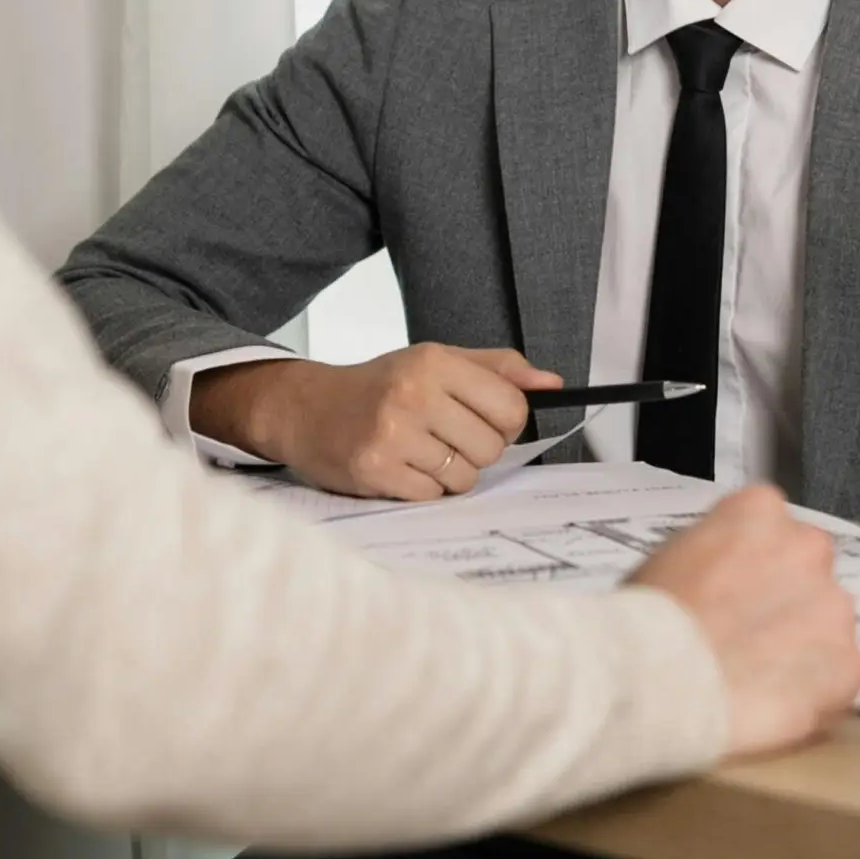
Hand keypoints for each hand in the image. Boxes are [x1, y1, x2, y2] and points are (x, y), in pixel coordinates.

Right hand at [192, 344, 563, 500]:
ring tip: (419, 451)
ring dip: (450, 473)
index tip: (486, 419)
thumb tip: (552, 384)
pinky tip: (400, 468)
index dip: (507, 422)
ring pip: (464, 477)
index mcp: (434, 362)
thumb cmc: (380, 386)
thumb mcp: (435, 361)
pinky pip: (432, 496)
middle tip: (445, 437)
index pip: (512, 407)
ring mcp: (392, 435)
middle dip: (476, 450)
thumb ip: (497, 369)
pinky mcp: (375, 471)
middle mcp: (413, 395)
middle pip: (492, 448)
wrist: (307, 409)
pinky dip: (422, 489)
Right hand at [632, 487, 859, 757]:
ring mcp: (834, 607)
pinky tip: (770, 704)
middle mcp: (807, 548)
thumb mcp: (669, 559)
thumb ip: (715, 556)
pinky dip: (813, 694)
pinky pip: (837, 679)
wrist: (658, 681)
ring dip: (802, 649)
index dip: (753, 568)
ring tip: (754, 680)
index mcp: (759, 511)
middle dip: (784, 604)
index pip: (773, 530)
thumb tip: (724, 579)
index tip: (735, 592)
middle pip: (808, 575)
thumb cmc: (646, 624)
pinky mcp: (847, 665)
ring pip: (827, 627)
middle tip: (745, 638)